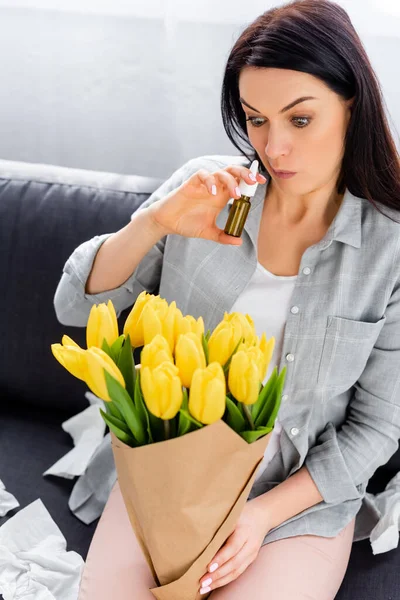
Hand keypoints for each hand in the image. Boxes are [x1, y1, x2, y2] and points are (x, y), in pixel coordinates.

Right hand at [148, 165, 265, 245]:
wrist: (167, 222)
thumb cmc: (187, 223)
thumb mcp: (209, 232)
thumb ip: (223, 236)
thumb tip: (239, 242)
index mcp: (221, 195)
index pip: (239, 182)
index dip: (251, 179)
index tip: (262, 182)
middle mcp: (215, 187)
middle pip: (233, 171)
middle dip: (245, 174)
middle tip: (254, 182)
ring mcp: (203, 184)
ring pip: (220, 172)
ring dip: (230, 181)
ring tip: (234, 194)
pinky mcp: (191, 183)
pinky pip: (202, 175)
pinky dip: (209, 181)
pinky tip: (212, 192)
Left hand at [198, 495, 270, 594]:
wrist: (263, 515)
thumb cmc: (242, 513)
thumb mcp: (232, 514)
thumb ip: (220, 524)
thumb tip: (199, 535)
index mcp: (244, 530)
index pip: (233, 547)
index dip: (221, 558)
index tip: (208, 566)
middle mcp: (250, 544)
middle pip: (234, 563)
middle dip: (217, 574)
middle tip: (202, 581)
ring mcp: (252, 554)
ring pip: (236, 572)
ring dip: (220, 581)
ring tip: (204, 588)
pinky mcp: (250, 560)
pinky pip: (238, 573)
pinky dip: (225, 580)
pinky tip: (214, 584)